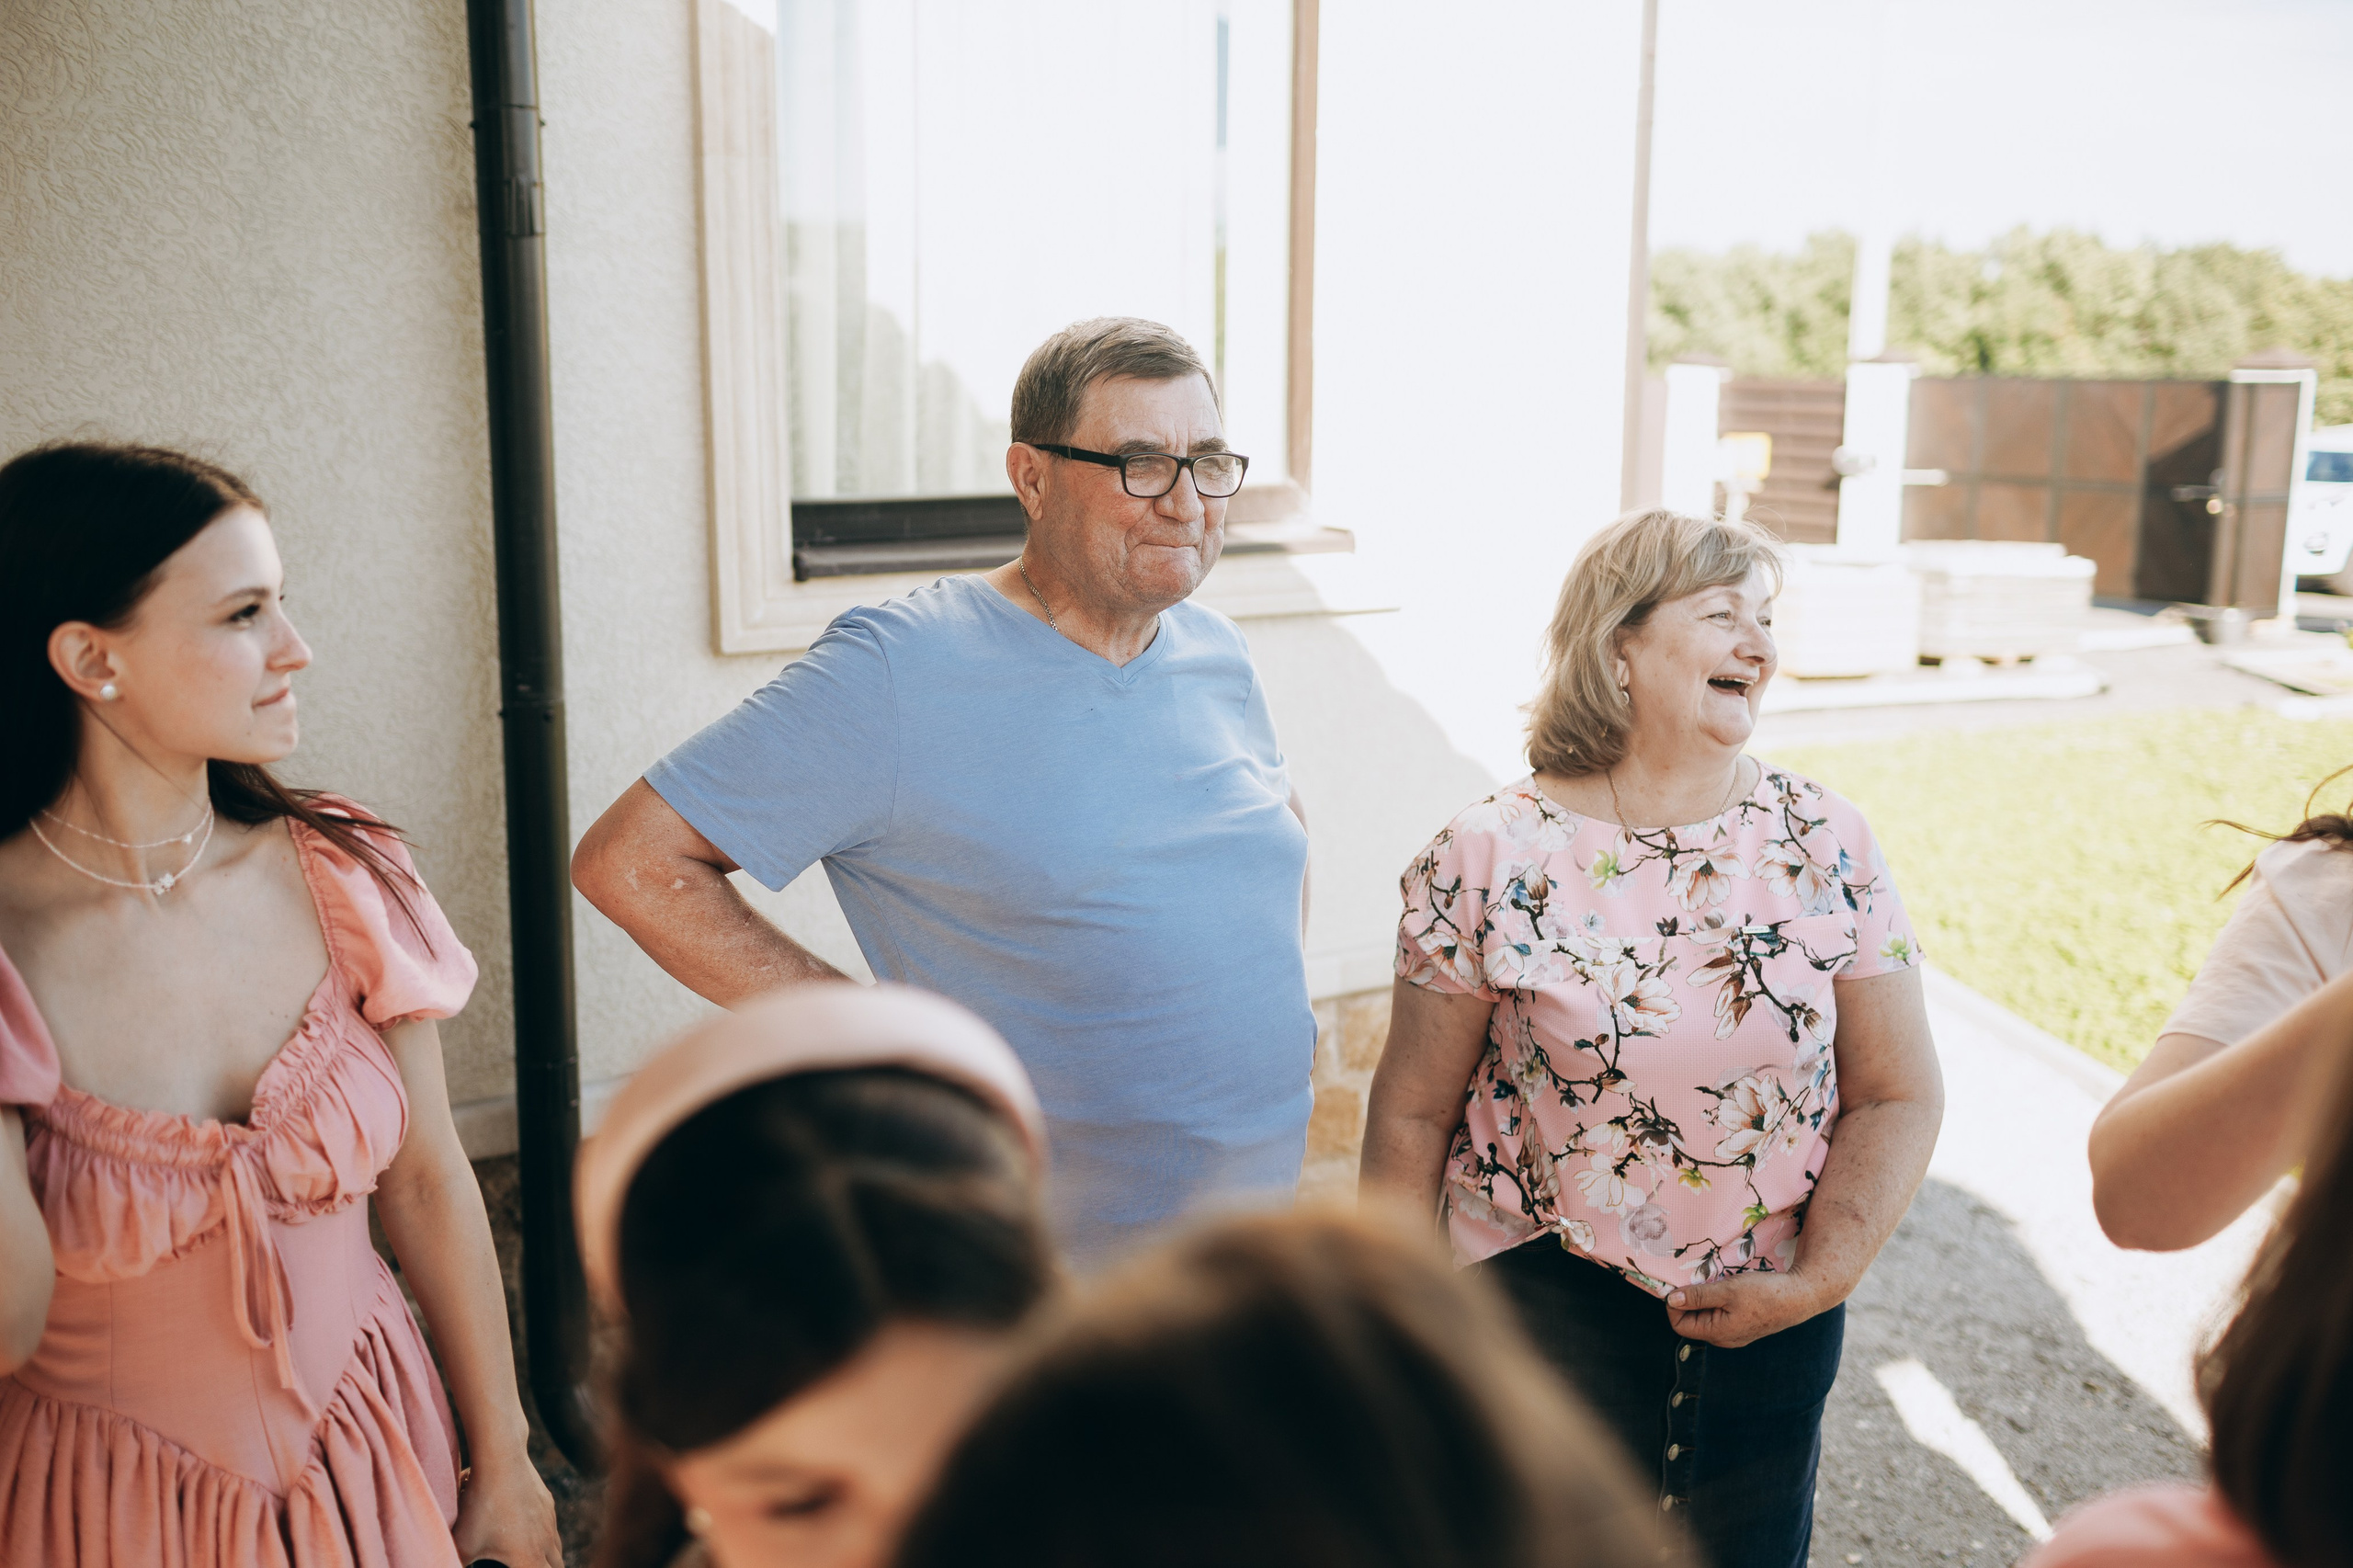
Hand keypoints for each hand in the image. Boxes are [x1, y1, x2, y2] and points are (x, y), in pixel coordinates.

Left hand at [452, 1458, 562, 1567]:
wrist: (503, 1459)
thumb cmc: (481, 1504)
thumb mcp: (462, 1542)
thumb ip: (454, 1561)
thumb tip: (444, 1563)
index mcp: (528, 1558)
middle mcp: (546, 1541)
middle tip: (527, 1567)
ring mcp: (549, 1520)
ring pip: (555, 1547)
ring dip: (546, 1557)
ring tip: (529, 1558)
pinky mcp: (547, 1503)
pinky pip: (550, 1526)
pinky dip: (543, 1535)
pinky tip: (525, 1529)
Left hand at [1664, 1269, 1833, 1348]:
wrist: (1799, 1296)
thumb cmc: (1763, 1294)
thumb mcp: (1727, 1290)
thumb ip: (1698, 1296)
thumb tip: (1671, 1300)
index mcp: (1717, 1333)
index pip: (1680, 1325)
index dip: (1673, 1305)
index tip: (1676, 1283)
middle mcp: (1724, 1338)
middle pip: (1692, 1321)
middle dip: (1689, 1300)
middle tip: (1694, 1277)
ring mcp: (1735, 1333)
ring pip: (1707, 1316)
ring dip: (1704, 1298)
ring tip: (1711, 1280)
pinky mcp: (1745, 1324)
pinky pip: (1722, 1314)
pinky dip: (1718, 1300)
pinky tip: (1725, 1285)